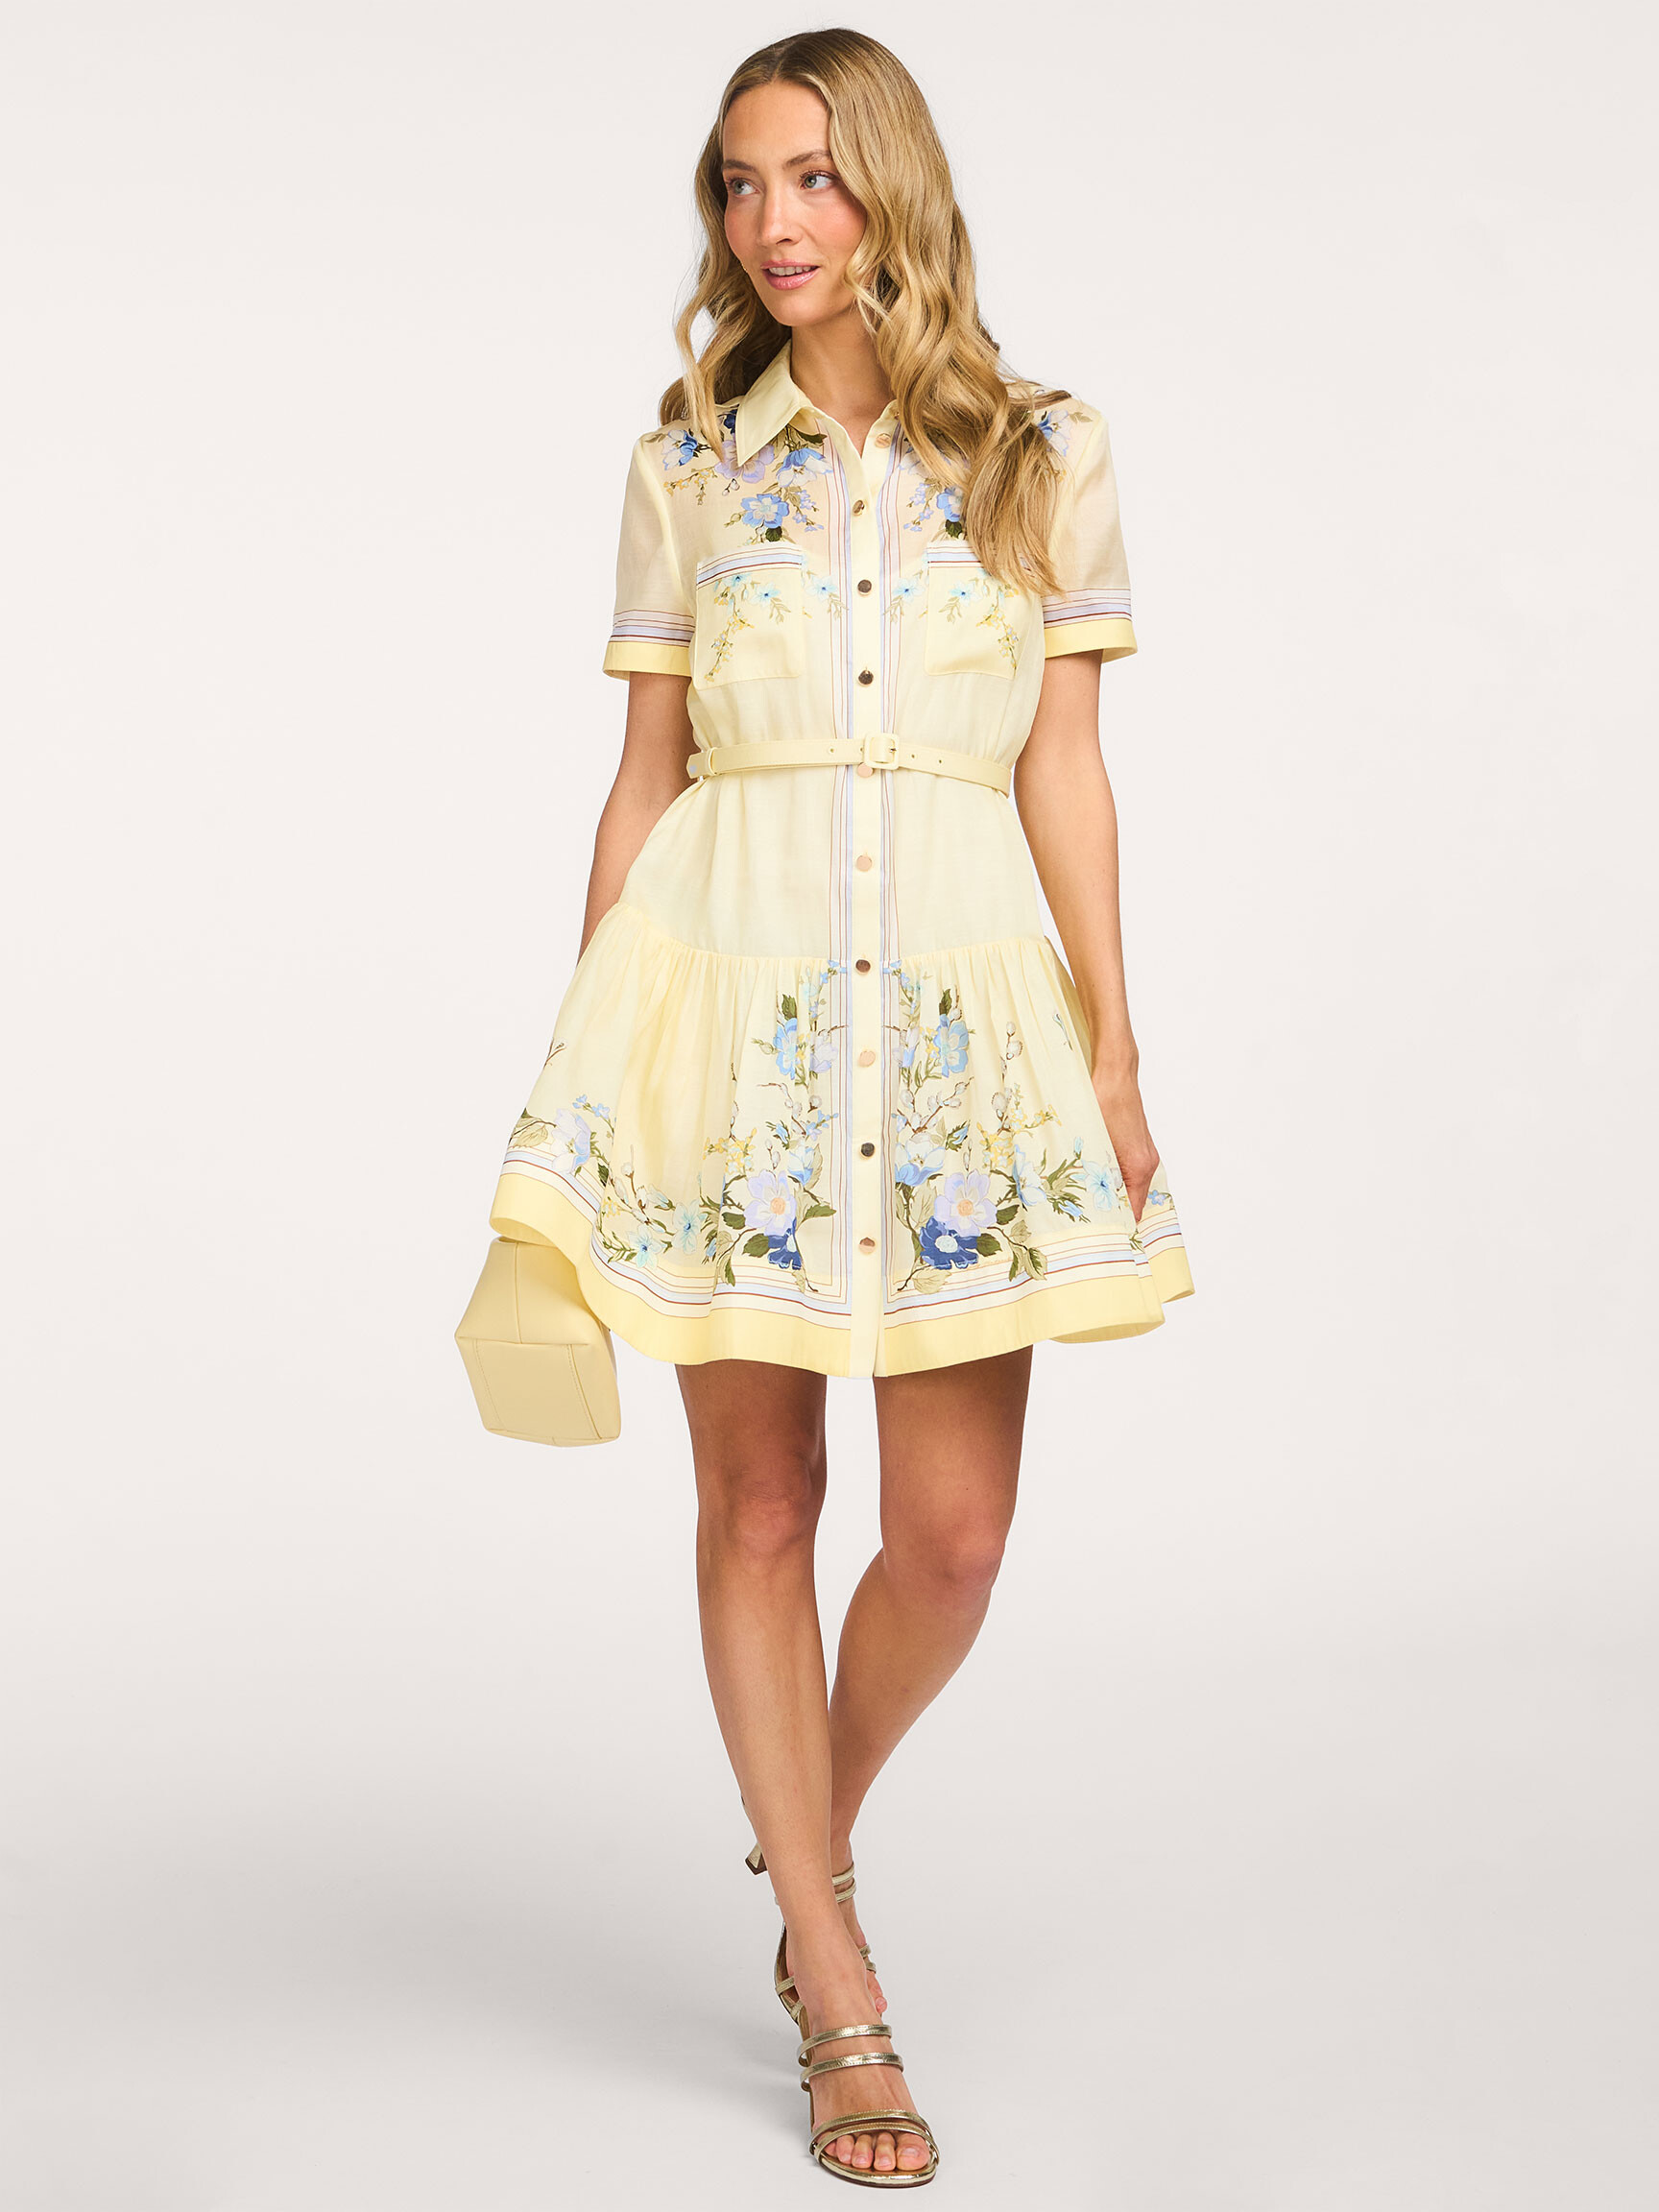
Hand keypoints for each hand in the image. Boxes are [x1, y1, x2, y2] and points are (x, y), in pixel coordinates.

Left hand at [1091, 1063, 1158, 1225]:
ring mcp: (1144, 1154)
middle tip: (1086, 1225)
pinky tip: (1092, 1178)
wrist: (1115, 1072)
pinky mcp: (1137, 1145)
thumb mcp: (1091, 1142)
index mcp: (1140, 1167)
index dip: (1117, 1227)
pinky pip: (1127, 1171)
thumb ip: (1091, 1173)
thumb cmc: (1103, 1101)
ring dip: (1110, 1194)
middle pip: (1132, 1201)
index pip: (1133, 1212)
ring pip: (1128, 1185)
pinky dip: (1112, 1179)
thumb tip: (1081, 1198)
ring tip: (1086, 1204)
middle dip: (1111, 1212)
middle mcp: (1147, 1163)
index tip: (1100, 1240)